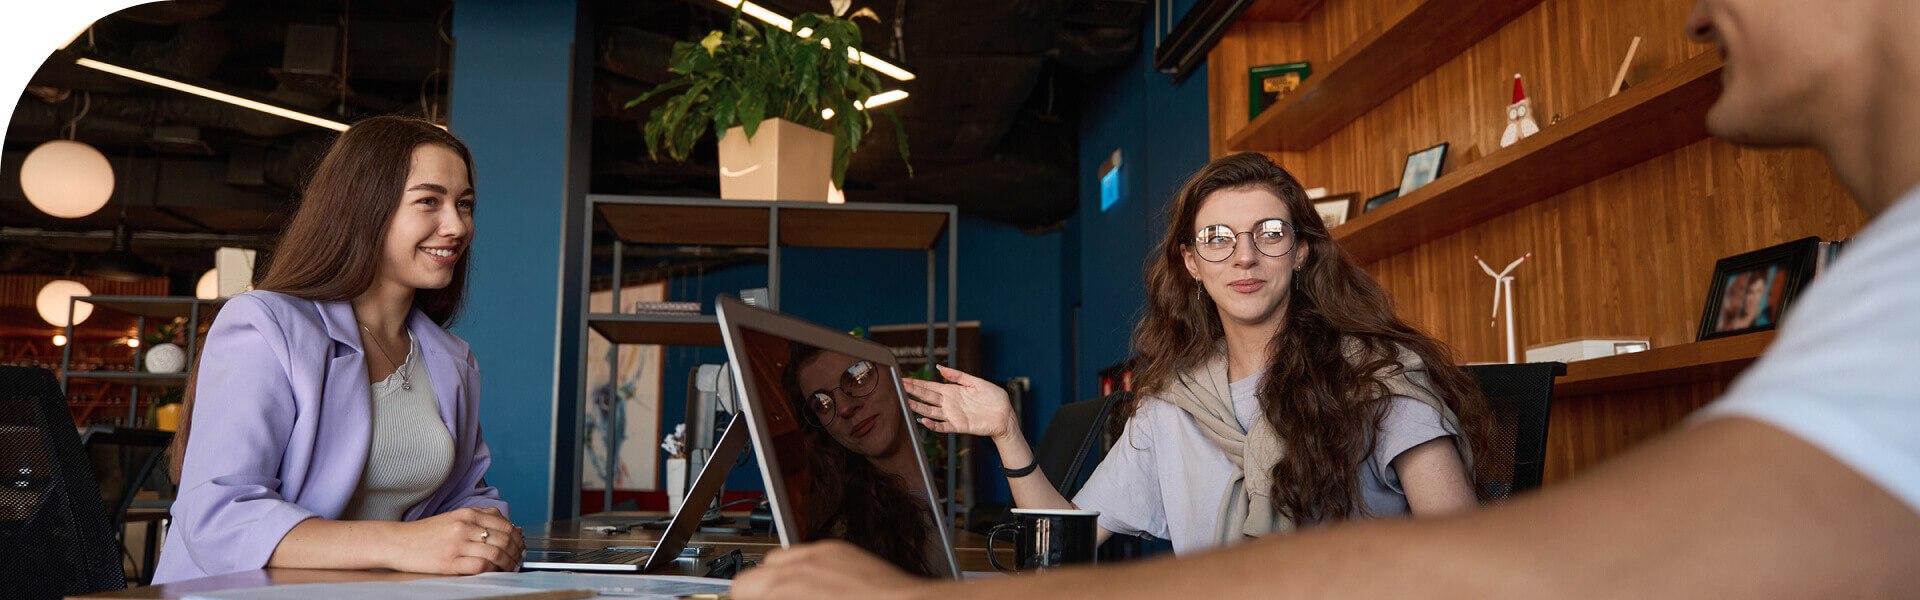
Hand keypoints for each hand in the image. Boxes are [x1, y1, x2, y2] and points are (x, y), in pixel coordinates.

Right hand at [386, 507, 524, 574]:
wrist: (398, 542)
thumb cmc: (426, 533)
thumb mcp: (454, 517)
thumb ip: (480, 519)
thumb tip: (509, 527)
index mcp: (467, 514)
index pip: (504, 524)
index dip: (517, 537)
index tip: (520, 545)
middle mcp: (464, 526)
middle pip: (504, 538)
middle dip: (517, 551)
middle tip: (519, 559)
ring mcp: (457, 544)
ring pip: (496, 552)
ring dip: (508, 563)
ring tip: (509, 568)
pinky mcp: (450, 561)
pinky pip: (481, 565)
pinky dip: (493, 570)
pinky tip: (494, 572)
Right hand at [731, 541, 928, 599]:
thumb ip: (780, 597)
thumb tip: (769, 595)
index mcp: (782, 587)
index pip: (740, 587)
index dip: (744, 599)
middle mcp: (798, 564)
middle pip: (756, 573)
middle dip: (761, 591)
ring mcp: (820, 552)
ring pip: (782, 560)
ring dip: (783, 578)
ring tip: (802, 597)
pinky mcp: (841, 548)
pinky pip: (810, 553)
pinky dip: (809, 569)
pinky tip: (825, 589)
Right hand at [903, 365, 1017, 440]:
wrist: (1005, 415)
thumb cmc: (993, 398)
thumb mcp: (976, 382)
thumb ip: (959, 376)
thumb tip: (941, 368)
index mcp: (953, 391)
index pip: (930, 386)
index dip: (917, 383)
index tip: (904, 378)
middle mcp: (949, 403)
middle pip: (927, 396)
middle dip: (913, 391)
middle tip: (899, 386)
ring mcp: (952, 415)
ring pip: (930, 411)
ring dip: (917, 407)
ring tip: (905, 401)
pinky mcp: (958, 426)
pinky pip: (942, 426)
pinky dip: (932, 424)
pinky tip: (922, 419)